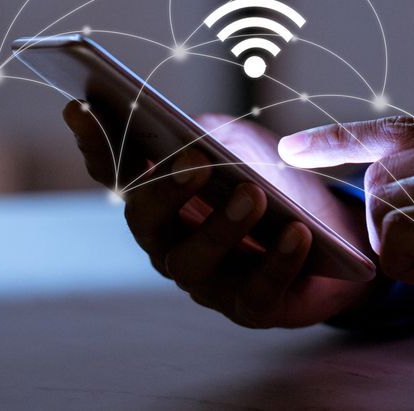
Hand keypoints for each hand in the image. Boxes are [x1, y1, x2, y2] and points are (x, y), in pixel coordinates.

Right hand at [62, 101, 374, 327]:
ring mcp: (205, 279)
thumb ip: (214, 136)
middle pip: (145, 220)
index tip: (80, 106)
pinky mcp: (249, 307)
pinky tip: (298, 232)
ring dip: (222, 225)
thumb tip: (193, 135)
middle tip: (196, 158)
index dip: (94, 141)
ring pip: (194, 260)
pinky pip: (256, 290)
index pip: (115, 169)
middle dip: (166, 189)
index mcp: (159, 195)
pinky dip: (277, 260)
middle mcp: (168, 241)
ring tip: (255, 193)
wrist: (333, 234)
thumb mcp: (245, 146)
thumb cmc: (275, 183)